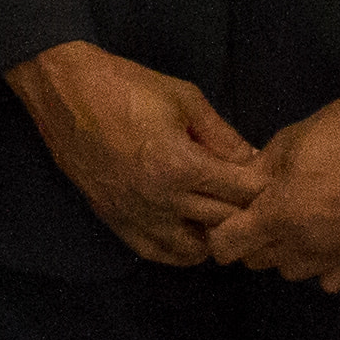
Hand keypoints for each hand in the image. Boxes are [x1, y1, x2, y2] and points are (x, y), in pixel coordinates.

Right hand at [7, 38, 266, 264]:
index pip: (240, 192)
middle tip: (256, 201)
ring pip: (192, 250)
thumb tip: (254, 160)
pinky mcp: (115, 222)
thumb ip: (222, 134)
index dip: (262, 187)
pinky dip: (179, 250)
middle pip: (222, 222)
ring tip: (221, 218)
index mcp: (180, 165)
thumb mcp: (184, 98)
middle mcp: (160, 200)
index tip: (274, 181)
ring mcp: (136, 216)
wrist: (65, 93)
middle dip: (244, 211)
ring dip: (213, 237)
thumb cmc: (127, 86)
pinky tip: (190, 234)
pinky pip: (156, 253)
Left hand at [206, 87, 339, 291]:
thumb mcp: (286, 142)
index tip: (228, 224)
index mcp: (281, 213)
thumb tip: (236, 190)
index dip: (221, 235)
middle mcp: (307, 243)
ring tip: (299, 224)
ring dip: (288, 253)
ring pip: (292, 273)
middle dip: (254, 240)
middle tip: (265, 215)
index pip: (228, 247)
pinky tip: (328, 239)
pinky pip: (331, 281)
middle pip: (259, 262)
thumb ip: (256, 174)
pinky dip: (324, 265)